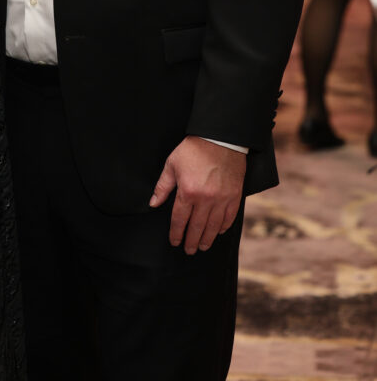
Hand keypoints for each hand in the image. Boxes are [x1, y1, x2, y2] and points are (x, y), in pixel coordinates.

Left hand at [149, 136, 245, 254]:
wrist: (220, 139)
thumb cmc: (193, 150)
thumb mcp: (172, 164)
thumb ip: (163, 186)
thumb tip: (154, 203)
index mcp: (187, 192)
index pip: (180, 220)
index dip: (176, 233)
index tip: (174, 241)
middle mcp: (205, 199)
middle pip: (197, 227)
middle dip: (191, 241)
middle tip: (189, 250)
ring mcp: (221, 199)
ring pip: (213, 226)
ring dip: (207, 239)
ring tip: (203, 246)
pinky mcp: (234, 196)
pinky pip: (229, 217)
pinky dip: (223, 227)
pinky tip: (218, 232)